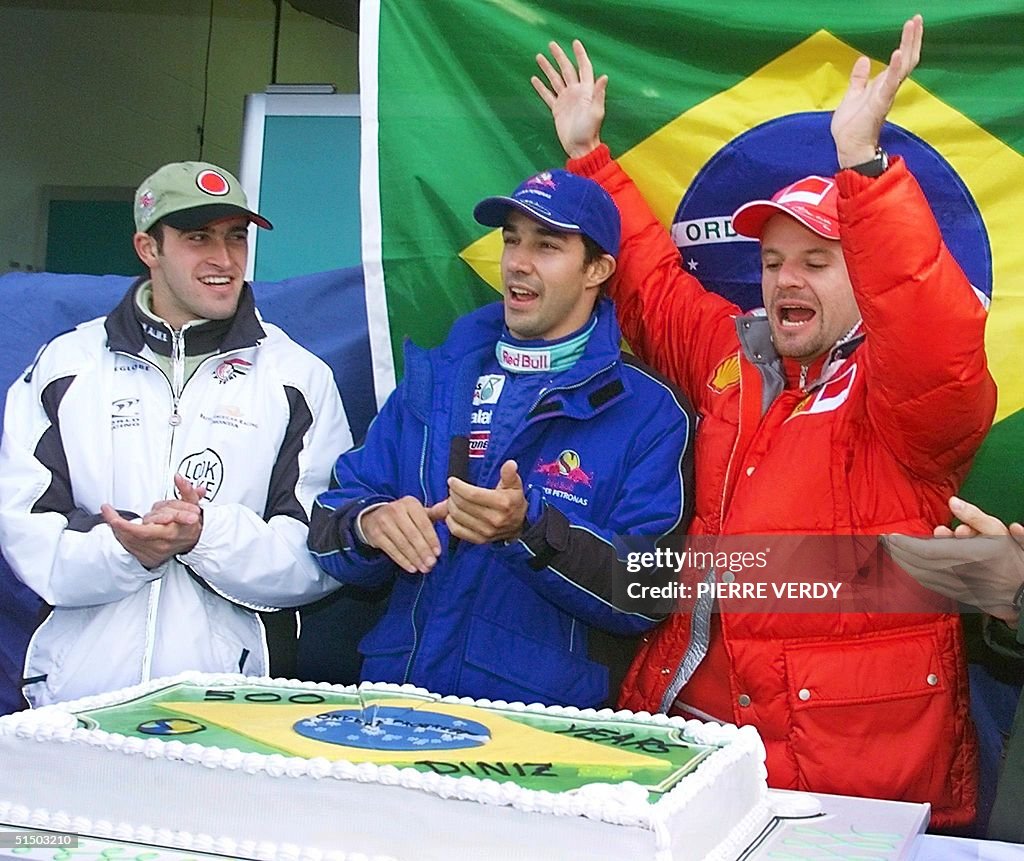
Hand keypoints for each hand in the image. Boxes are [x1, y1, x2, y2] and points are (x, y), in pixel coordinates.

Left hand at [101, 476, 205, 568]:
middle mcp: (166, 541)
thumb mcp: (191, 503)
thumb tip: (178, 478)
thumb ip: (186, 489)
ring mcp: (156, 551)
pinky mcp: (148, 556)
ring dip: (118, 528)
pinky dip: (121, 535)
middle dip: (120, 523)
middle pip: (138, 534)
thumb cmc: (190, 523)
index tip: (118, 511)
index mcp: (178, 528)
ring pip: (131, 540)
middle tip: (108, 511)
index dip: (140, 520)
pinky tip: (117, 524)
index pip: (156, 525)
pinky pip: (129, 546)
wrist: (192, 542)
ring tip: (109, 514)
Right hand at [360, 496, 447, 573]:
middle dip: (423, 551)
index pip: (423, 523)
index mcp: (410, 503)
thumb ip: (435, 513)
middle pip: (412, 535)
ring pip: (402, 543)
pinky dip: (402, 560)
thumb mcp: (417, 511)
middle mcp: (395, 510)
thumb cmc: (403, 516)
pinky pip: (391, 550)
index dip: (431, 539)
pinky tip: (412, 568)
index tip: (438, 553)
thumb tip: (451, 509)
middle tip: (431, 564)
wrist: (374, 516)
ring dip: (415, 558)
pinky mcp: (376, 534)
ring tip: (424, 568)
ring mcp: (384, 522)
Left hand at [445, 459, 527, 543]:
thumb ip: (509, 474)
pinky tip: (451, 513)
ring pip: (457, 517)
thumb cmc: (514, 502)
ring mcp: (486, 532)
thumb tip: (510, 463)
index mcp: (502, 503)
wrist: (520, 526)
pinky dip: (450, 521)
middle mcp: (494, 519)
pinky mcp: (480, 540)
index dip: (458, 487)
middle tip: (452, 489)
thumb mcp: (515, 485)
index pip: (472, 495)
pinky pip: (457, 531)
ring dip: (450, 506)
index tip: (452, 481)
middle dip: (453, 494)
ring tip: (452, 498)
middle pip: (462, 505)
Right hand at [532, 39, 605, 159]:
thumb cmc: (589, 131)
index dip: (580, 55)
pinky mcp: (557, 109)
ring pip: (555, 80)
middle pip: (566, 70)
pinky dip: (541, 87)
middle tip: (551, 44)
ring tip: (539, 57)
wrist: (580, 147)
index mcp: (585, 91)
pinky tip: (534, 79)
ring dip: (547, 69)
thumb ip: (598, 94)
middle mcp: (575, 92)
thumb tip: (604, 77)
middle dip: (559, 56)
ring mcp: (565, 100)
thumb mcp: (596, 112)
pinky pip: (547, 95)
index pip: (583, 68)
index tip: (575, 42)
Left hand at [831, 14, 922, 167]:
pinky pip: (890, 84)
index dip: (907, 41)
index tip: (911, 23)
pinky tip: (898, 53)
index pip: (899, 59)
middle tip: (917, 18)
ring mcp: (885, 95)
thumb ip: (859, 79)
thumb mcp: (852, 96)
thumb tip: (863, 59)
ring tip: (912, 26)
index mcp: (882, 85)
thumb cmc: (851, 127)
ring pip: (902, 66)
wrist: (848, 148)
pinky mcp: (879, 104)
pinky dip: (894, 68)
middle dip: (912, 38)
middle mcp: (888, 88)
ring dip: (908, 45)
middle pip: (906, 58)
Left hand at [883, 496, 1023, 624]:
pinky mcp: (957, 596)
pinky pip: (929, 585)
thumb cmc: (1014, 559)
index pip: (925, 551)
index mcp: (967, 555)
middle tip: (882, 543)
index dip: (904, 545)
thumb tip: (953, 502)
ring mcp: (957, 587)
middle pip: (917, 564)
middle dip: (897, 553)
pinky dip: (914, 575)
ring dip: (902, 565)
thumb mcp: (999, 531)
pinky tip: (907, 568)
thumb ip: (975, 516)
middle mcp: (958, 572)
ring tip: (890, 553)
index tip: (889, 537)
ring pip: (920, 576)